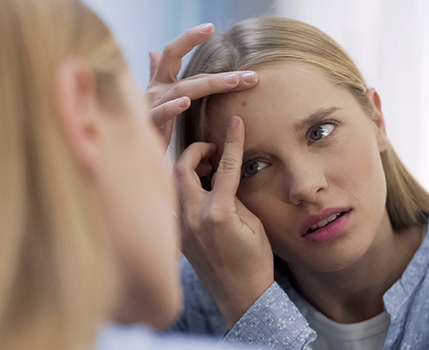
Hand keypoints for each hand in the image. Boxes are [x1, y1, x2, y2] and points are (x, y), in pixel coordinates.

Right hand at [146, 23, 258, 147]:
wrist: (131, 154)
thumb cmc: (148, 128)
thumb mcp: (156, 99)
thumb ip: (155, 74)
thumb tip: (152, 52)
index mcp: (159, 83)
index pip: (173, 53)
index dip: (190, 38)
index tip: (211, 27)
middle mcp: (155, 90)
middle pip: (190, 75)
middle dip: (222, 75)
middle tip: (250, 75)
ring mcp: (151, 106)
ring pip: (183, 90)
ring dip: (211, 84)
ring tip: (234, 82)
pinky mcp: (148, 124)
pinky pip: (161, 114)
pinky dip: (172, 107)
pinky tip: (185, 102)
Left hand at [174, 115, 273, 327]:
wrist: (241, 296)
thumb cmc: (255, 262)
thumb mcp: (253, 223)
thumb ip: (235, 195)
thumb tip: (223, 175)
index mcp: (217, 214)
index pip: (223, 166)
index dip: (231, 141)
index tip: (235, 122)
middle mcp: (193, 218)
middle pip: (181, 168)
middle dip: (195, 151)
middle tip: (213, 149)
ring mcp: (181, 228)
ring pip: (174, 183)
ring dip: (188, 169)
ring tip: (209, 169)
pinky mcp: (178, 236)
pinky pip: (176, 202)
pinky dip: (186, 189)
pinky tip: (202, 190)